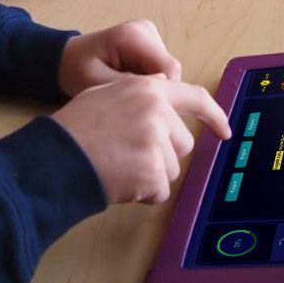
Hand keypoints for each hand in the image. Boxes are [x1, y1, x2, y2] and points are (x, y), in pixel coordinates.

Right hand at [53, 74, 230, 203]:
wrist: (58, 155)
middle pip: (183, 143)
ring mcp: (157, 142)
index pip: (195, 98)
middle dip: (162, 154)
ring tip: (119, 165)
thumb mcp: (106, 93)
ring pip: (172, 169)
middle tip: (128, 153)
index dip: (215, 116)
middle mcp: (158, 112)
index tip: (225, 131)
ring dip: (151, 174)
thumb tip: (165, 90)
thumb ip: (140, 93)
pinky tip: (120, 181)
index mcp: (148, 89)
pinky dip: (143, 193)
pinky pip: (160, 191)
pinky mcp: (153, 172)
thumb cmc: (76, 127)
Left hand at [58, 19, 179, 95]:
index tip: (144, 110)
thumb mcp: (95, 83)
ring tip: (126, 94)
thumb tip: (163, 87)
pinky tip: (130, 87)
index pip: (169, 68)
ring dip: (152, 88)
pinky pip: (162, 70)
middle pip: (170, 71)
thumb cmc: (76, 70)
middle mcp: (146, 30)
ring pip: (168, 73)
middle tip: (130, 104)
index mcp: (133, 35)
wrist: (67, 58)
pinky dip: (150, 83)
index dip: (163, 93)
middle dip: (155, 92)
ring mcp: (151, 35)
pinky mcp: (152, 44)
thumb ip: (127, 85)